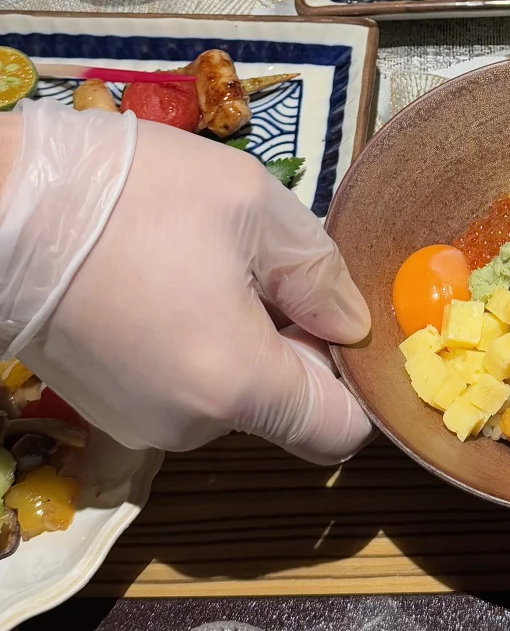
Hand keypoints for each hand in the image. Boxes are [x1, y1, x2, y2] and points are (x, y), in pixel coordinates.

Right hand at [0, 100, 371, 462]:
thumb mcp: (254, 206)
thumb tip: (350, 324)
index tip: (334, 316)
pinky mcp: (105, 406)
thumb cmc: (135, 197)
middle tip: (261, 265)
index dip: (354, 378)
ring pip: (230, 392)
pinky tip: (165, 279)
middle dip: (292, 343)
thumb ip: (319, 273)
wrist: (1, 207)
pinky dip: (193, 342)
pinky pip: (181, 385)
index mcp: (237, 386)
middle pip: (283, 407)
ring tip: (204, 261)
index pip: (338, 433)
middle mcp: (189, 426)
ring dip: (240, 336)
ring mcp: (139, 422)